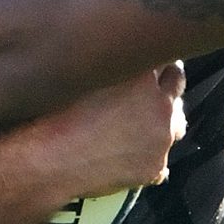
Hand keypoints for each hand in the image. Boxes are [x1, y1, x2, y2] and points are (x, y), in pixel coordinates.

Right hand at [13, 63, 186, 198]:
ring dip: (163, 120)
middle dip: (164, 83)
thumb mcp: (81, 74)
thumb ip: (108, 64)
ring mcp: (161, 137)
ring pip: (175, 123)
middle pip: (176, 83)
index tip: (143, 61)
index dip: (150, 58)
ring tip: (141, 124)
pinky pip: (161, 160)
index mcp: (143, 74)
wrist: (47, 160)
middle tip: (147, 87)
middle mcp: (160, 103)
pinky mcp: (155, 167)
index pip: (162, 56)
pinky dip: (148, 157)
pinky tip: (129, 156)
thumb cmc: (52, 114)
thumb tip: (114, 59)